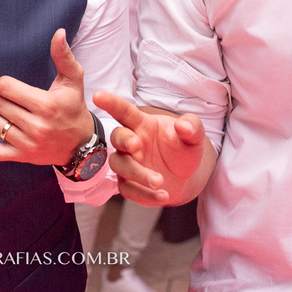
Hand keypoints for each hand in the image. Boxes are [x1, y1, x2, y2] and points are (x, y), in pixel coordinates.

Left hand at [0, 29, 93, 166]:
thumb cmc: (74, 107)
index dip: (6, 84)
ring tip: (11, 114)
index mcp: (45, 105)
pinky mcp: (19, 156)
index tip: (16, 88)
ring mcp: (26, 144)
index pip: (5, 88)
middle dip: (3, 98)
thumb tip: (58, 32)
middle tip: (17, 101)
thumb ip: (63, 55)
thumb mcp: (73, 80)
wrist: (81, 144)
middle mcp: (35, 126)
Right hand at [94, 91, 208, 205]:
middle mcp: (132, 142)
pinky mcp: (130, 185)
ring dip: (137, 173)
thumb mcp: (194, 136)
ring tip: (159, 181)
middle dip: (124, 141)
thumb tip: (183, 125)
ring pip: (120, 166)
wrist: (186, 176)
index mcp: (143, 124)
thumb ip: (192, 127)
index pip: (124, 112)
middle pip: (117, 138)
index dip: (111, 103)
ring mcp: (128, 164)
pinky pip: (128, 190)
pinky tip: (162, 195)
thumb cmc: (184, 148)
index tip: (98, 96)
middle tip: (137, 146)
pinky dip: (144, 194)